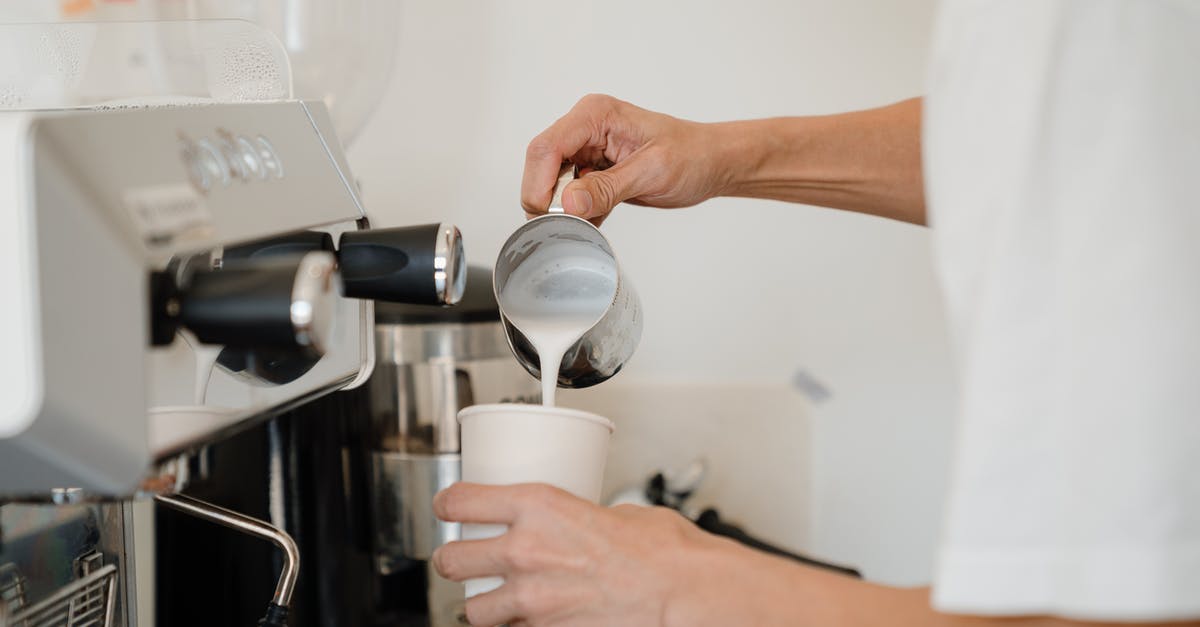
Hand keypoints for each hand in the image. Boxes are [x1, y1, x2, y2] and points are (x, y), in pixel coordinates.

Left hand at [431, 482, 825, 626]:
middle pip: (451, 559)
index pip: (460, 501)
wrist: (682, 593)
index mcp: (538, 506)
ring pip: (471, 611)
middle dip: (455, 561)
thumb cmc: (662, 553)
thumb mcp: (615, 512)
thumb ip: (580, 518)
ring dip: (482, 606)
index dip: (449, 505)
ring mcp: (530, 600)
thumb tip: (576, 525)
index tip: (451, 508)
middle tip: (465, 560)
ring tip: (498, 601)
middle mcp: (524, 551)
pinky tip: (531, 621)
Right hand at [521, 94, 735, 224]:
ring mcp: (585, 151)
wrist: (710, 162)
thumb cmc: (691, 155)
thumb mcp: (652, 172)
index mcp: (596, 115)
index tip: (551, 214)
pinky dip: (577, 215)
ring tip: (593, 221)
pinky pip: (568, 197)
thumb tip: (568, 202)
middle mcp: (585, 129)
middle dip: (549, 199)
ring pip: (550, 184)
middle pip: (541, 166)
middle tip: (572, 223)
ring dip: (563, 210)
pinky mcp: (590, 172)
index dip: (540, 184)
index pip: (547, 147)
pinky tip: (598, 221)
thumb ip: (607, 188)